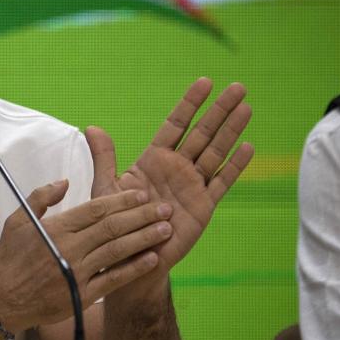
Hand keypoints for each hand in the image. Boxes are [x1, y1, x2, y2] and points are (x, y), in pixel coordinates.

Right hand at [0, 181, 174, 332]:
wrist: (4, 300)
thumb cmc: (11, 259)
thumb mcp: (17, 221)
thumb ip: (41, 197)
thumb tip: (64, 181)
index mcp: (56, 228)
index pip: (95, 209)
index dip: (121, 200)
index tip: (141, 194)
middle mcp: (70, 248)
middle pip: (112, 227)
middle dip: (141, 216)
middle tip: (164, 208)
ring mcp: (78, 272)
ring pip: (117, 251)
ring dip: (144, 238)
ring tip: (165, 229)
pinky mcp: (83, 294)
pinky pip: (114, 279)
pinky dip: (134, 268)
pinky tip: (152, 258)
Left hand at [86, 78, 253, 278]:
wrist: (129, 258)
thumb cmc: (116, 223)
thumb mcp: (107, 187)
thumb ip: (104, 158)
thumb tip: (92, 127)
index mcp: (154, 160)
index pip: (176, 125)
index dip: (190, 104)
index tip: (204, 82)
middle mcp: (177, 169)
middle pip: (202, 133)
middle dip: (219, 110)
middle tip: (238, 86)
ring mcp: (192, 186)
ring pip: (216, 153)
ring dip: (231, 131)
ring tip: (246, 107)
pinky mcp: (203, 207)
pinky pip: (221, 183)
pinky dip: (235, 166)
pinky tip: (248, 147)